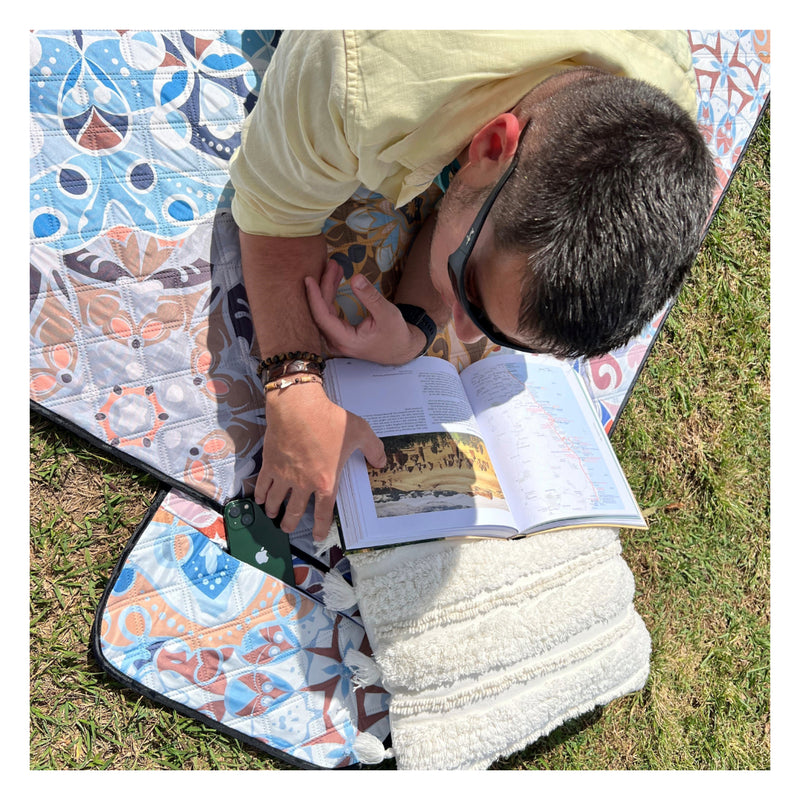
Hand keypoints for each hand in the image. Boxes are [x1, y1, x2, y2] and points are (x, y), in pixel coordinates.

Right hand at [256, 380, 385, 539]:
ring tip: (272, 515)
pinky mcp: (270, 463)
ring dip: (274, 511)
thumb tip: (381, 462)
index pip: (324, 512)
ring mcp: (284, 475)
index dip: (321, 527)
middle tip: (287, 528)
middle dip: (290, 523)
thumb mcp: (360, 432)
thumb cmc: (329, 419)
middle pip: (295, 511)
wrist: (298, 407)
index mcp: (326, 481)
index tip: (318, 536)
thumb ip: (373, 449)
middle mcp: (303, 483)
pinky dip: (260, 494)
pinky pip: (263, 485)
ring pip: (276, 500)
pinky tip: (260, 498)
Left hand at [305, 261, 425, 364]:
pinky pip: (329, 312)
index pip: (322, 317)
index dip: (314, 297)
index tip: (308, 279)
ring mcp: (336, 338)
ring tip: (334, 267)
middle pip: (322, 311)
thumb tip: (355, 278)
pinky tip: (334, 280)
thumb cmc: (395, 335)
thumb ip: (370, 296)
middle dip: (324, 285)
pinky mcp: (339, 333)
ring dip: (328, 287)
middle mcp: (336, 341)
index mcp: (345, 340)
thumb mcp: (387, 314)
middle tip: (331, 264)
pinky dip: (331, 294)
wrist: (401, 350)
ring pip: (324, 310)